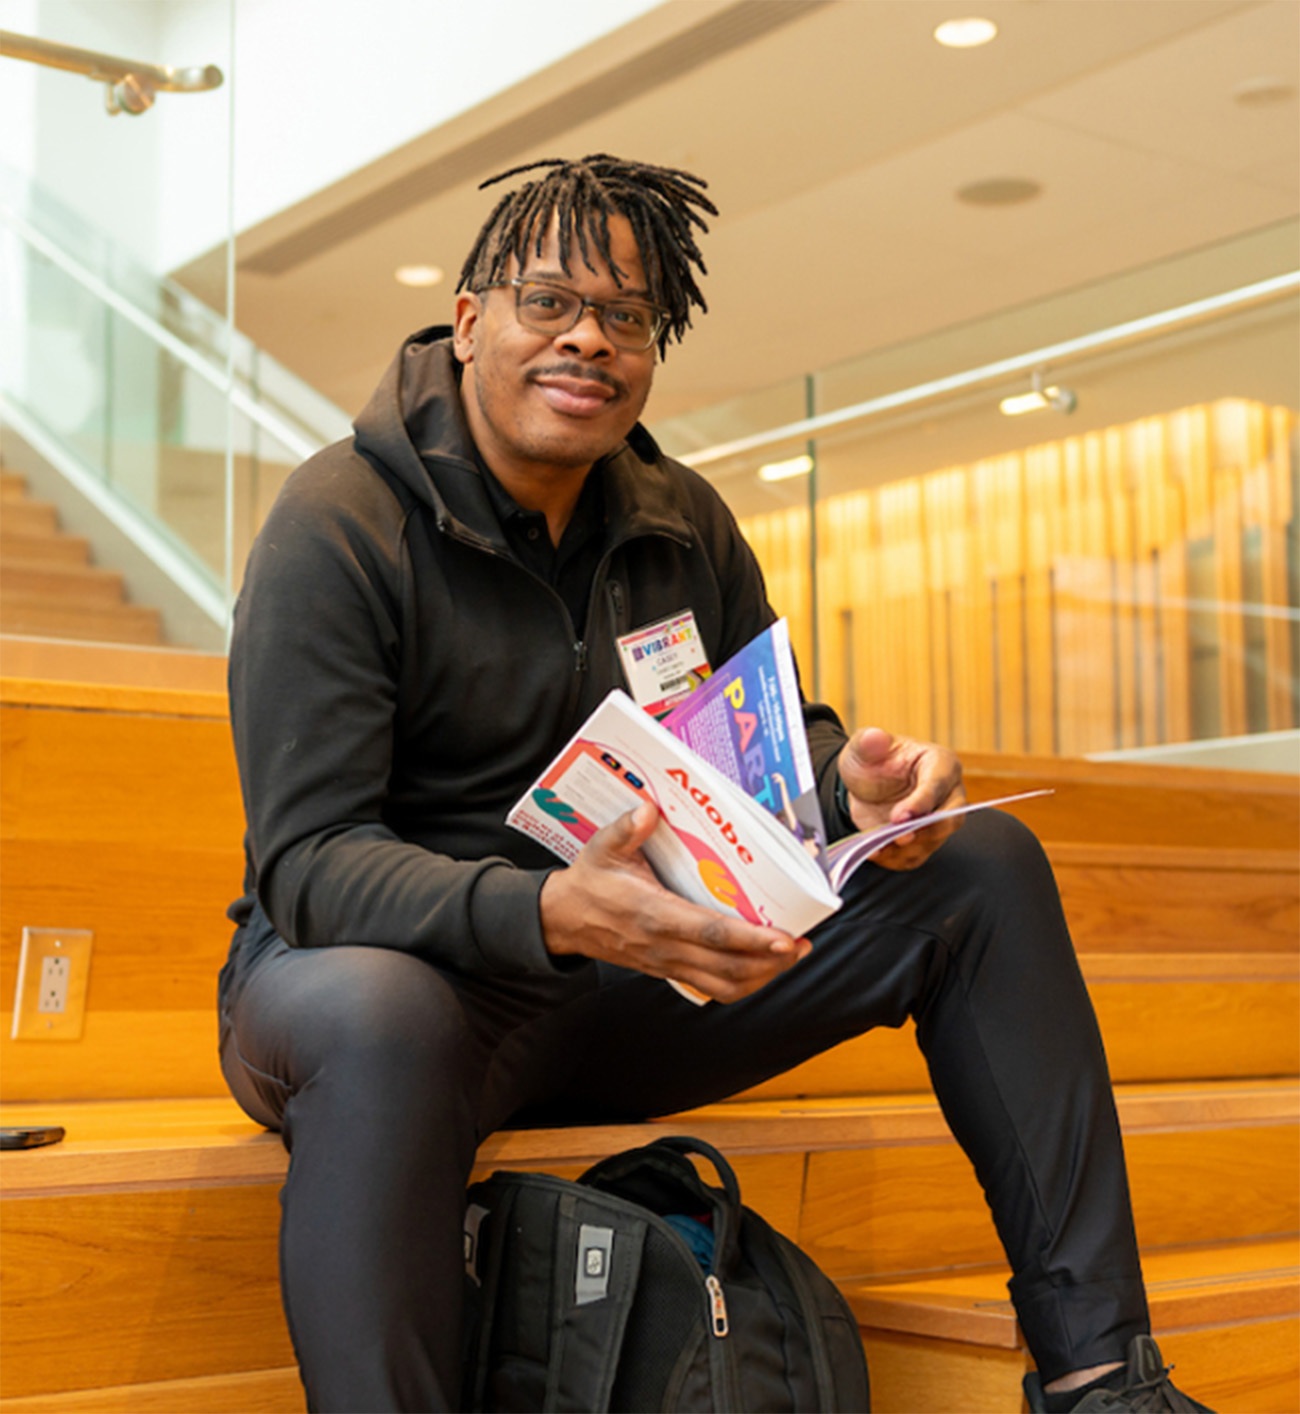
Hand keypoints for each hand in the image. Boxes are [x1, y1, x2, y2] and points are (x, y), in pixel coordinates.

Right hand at [540, 803, 810, 1002]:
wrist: (564, 920)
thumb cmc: (590, 881)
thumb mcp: (601, 848)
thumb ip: (625, 829)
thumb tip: (648, 809)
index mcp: (654, 915)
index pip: (711, 933)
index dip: (751, 940)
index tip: (784, 938)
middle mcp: (665, 946)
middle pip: (728, 968)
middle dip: (770, 962)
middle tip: (802, 945)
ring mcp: (668, 964)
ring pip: (724, 986)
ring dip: (761, 977)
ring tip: (789, 957)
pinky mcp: (669, 971)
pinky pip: (712, 987)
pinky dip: (741, 983)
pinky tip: (760, 966)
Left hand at [837, 727, 965, 869]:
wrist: (864, 785)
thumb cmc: (872, 760)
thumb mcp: (864, 747)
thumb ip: (868, 742)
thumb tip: (874, 737)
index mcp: (941, 764)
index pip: (938, 785)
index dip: (921, 803)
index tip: (899, 816)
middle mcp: (948, 795)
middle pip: (950, 819)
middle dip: (924, 830)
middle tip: (897, 836)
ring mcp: (938, 821)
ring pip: (933, 842)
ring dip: (905, 848)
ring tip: (877, 845)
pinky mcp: (923, 842)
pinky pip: (914, 856)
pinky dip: (894, 858)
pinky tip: (874, 851)